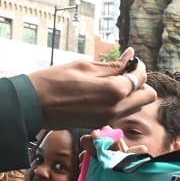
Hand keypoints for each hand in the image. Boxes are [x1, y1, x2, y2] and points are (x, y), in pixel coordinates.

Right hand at [28, 48, 155, 130]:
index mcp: (114, 91)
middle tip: (123, 73)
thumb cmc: (54, 81)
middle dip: (140, 83)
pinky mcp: (99, 124)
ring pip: (136, 106)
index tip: (128, 60)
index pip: (141, 77)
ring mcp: (107, 120)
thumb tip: (131, 56)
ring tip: (110, 82)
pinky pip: (120, 113)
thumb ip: (112, 65)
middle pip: (147, 97)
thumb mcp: (85, 66)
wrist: (32, 105)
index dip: (137, 66)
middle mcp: (115, 109)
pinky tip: (101, 92)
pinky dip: (119, 102)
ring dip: (131, 94)